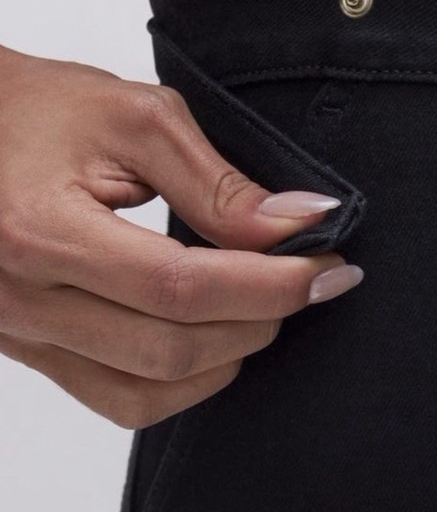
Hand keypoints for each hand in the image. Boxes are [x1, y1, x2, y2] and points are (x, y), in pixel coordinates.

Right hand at [0, 42, 362, 427]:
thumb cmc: (35, 110)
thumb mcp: (136, 120)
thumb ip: (218, 183)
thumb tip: (302, 224)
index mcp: (41, 231)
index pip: (180, 288)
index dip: (270, 285)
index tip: (329, 268)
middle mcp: (22, 298)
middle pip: (170, 350)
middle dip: (261, 319)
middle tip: (309, 281)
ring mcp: (23, 334)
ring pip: (148, 392)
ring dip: (227, 357)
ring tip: (263, 307)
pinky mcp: (33, 350)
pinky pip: (119, 401)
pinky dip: (182, 383)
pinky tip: (213, 338)